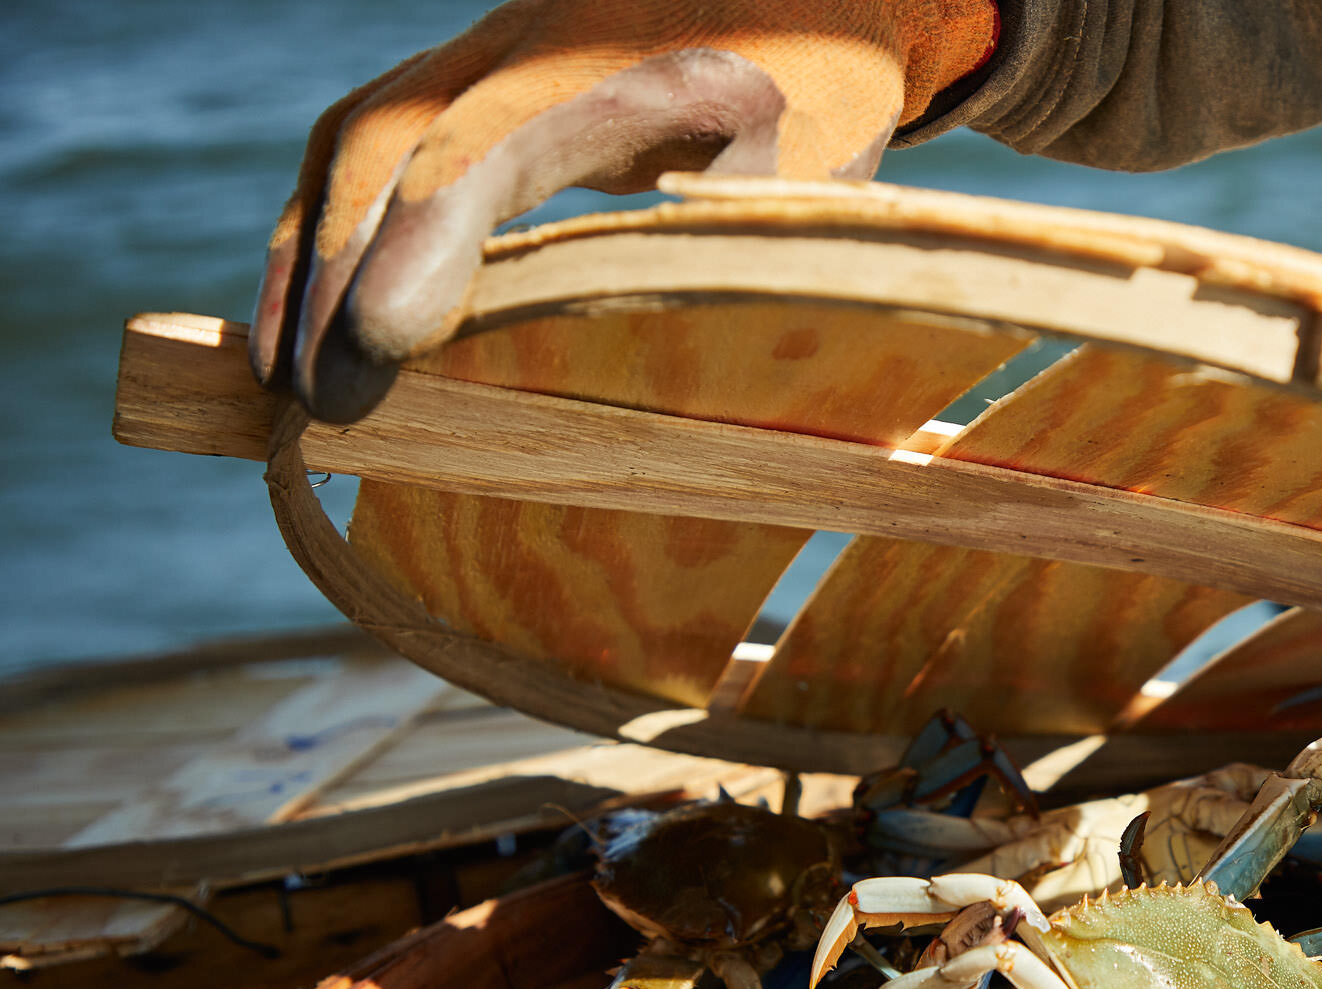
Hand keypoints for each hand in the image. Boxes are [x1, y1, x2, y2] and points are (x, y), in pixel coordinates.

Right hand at [252, 0, 996, 421]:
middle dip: (339, 272)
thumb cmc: (828, 104)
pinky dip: (327, 225)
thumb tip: (638, 395)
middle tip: (316, 402)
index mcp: (641, 68)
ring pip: (361, 133)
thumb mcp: (816, 181)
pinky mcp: (475, 73)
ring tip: (280, 377)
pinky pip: (372, 138)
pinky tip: (307, 315)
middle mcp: (540, 39)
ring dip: (310, 254)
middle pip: (397, 138)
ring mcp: (494, 47)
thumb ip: (730, 257)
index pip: (496, 147)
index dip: (428, 244)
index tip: (380, 346)